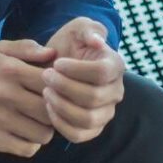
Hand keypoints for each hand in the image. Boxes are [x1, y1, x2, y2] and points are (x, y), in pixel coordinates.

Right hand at [0, 38, 57, 155]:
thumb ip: (27, 48)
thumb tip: (53, 53)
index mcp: (10, 70)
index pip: (51, 82)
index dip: (60, 88)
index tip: (56, 90)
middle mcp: (5, 94)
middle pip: (50, 110)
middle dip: (56, 112)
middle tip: (50, 110)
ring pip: (43, 133)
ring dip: (45, 130)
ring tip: (38, 123)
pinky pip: (27, 149)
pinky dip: (31, 145)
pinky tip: (26, 135)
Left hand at [42, 17, 126, 142]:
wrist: (59, 65)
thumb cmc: (70, 44)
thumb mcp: (78, 28)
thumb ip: (89, 29)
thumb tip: (98, 41)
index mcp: (116, 65)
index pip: (102, 73)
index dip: (76, 70)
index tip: (57, 63)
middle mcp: (116, 91)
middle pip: (94, 97)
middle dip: (64, 87)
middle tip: (45, 76)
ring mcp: (106, 112)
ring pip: (87, 118)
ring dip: (62, 106)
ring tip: (46, 92)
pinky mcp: (92, 128)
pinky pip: (79, 135)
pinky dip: (60, 124)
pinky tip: (48, 108)